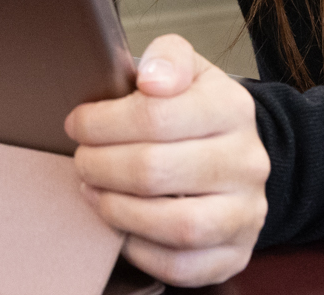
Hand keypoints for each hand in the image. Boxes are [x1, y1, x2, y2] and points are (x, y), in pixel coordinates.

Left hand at [67, 35, 269, 287]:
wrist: (236, 155)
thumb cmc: (196, 111)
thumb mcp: (187, 70)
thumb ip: (168, 57)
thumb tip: (153, 78)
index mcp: (231, 108)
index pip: (155, 115)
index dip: (102, 122)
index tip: (77, 123)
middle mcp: (246, 162)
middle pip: (155, 170)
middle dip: (100, 165)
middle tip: (82, 160)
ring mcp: (245, 212)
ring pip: (174, 224)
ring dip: (117, 210)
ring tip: (94, 191)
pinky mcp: (235, 253)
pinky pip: (182, 265)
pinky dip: (141, 250)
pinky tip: (120, 227)